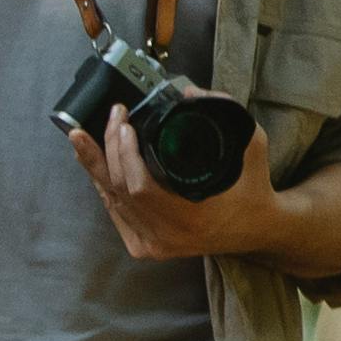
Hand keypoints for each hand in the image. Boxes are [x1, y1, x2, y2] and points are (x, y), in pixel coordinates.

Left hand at [69, 102, 316, 266]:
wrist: (257, 228)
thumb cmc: (253, 186)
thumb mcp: (249, 144)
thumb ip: (223, 113)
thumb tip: (186, 92)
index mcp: (193, 217)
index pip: (140, 188)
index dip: (124, 155)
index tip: (124, 123)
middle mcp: (168, 237)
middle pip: (119, 191)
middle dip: (107, 150)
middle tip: (109, 118)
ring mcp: (154, 246)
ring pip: (112, 202)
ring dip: (97, 167)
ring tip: (83, 138)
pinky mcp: (145, 248)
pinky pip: (116, 214)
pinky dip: (105, 186)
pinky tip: (95, 165)